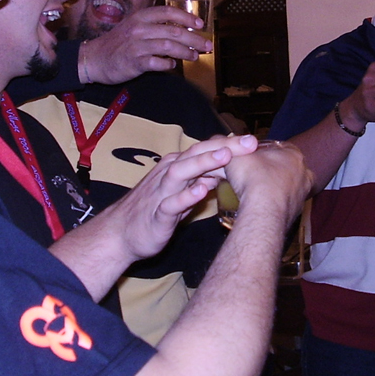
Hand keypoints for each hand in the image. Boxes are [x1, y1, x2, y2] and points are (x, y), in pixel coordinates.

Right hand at [80, 5, 212, 83]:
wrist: (94, 58)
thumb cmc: (119, 43)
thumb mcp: (135, 27)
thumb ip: (155, 26)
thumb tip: (182, 30)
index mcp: (140, 16)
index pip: (168, 12)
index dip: (187, 17)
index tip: (200, 24)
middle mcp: (139, 28)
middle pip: (174, 31)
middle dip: (194, 38)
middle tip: (207, 45)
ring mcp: (136, 45)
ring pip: (168, 46)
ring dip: (185, 52)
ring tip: (195, 56)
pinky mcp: (133, 62)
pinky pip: (157, 63)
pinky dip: (168, 64)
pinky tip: (173, 66)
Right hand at [107, 134, 259, 261]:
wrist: (120, 234)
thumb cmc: (154, 209)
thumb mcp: (181, 190)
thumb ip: (201, 178)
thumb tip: (226, 169)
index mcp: (177, 166)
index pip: (205, 150)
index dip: (230, 144)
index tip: (254, 141)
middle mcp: (169, 173)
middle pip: (196, 154)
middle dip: (223, 147)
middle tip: (249, 142)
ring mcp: (162, 192)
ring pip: (182, 172)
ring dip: (203, 163)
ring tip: (226, 156)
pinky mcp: (157, 215)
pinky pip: (171, 204)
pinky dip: (186, 196)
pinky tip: (202, 191)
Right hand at [224, 140, 311, 229]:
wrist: (263, 211)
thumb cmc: (252, 176)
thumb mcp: (236, 156)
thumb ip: (233, 149)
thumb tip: (222, 145)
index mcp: (293, 154)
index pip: (283, 148)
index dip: (268, 151)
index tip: (255, 157)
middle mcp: (304, 173)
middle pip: (290, 168)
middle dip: (277, 171)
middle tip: (259, 175)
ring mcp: (302, 195)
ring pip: (291, 188)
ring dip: (278, 190)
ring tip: (259, 193)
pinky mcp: (297, 214)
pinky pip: (286, 206)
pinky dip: (276, 206)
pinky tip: (263, 208)